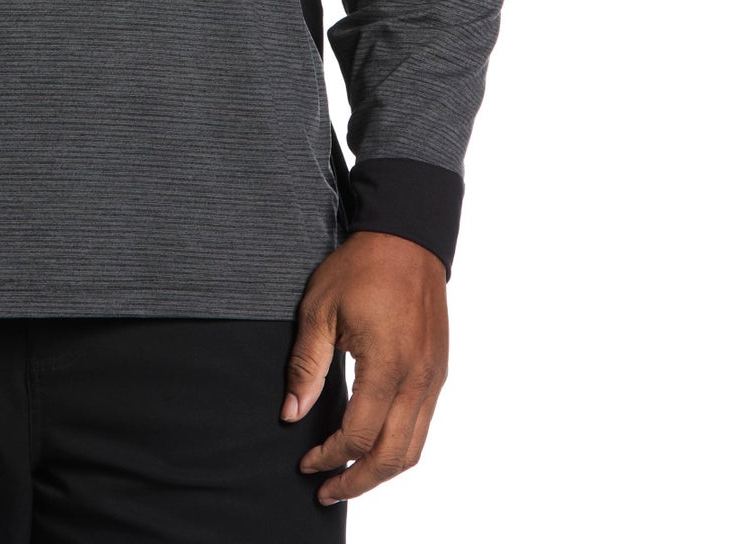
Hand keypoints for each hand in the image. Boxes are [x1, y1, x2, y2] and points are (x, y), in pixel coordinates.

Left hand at [281, 230, 448, 506]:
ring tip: (349, 479)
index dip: (328, 457)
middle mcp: (417, 379)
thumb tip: (291, 413)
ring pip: (414, 448)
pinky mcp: (438, 373)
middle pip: (392, 456)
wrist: (406, 239)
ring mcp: (433, 378)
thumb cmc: (360, 269)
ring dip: (381, 472)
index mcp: (387, 365)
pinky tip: (374, 447)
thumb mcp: (319, 310)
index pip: (357, 434)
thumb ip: (307, 365)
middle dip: (357, 481)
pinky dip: (399, 448)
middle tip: (326, 491)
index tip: (305, 462)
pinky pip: (423, 426)